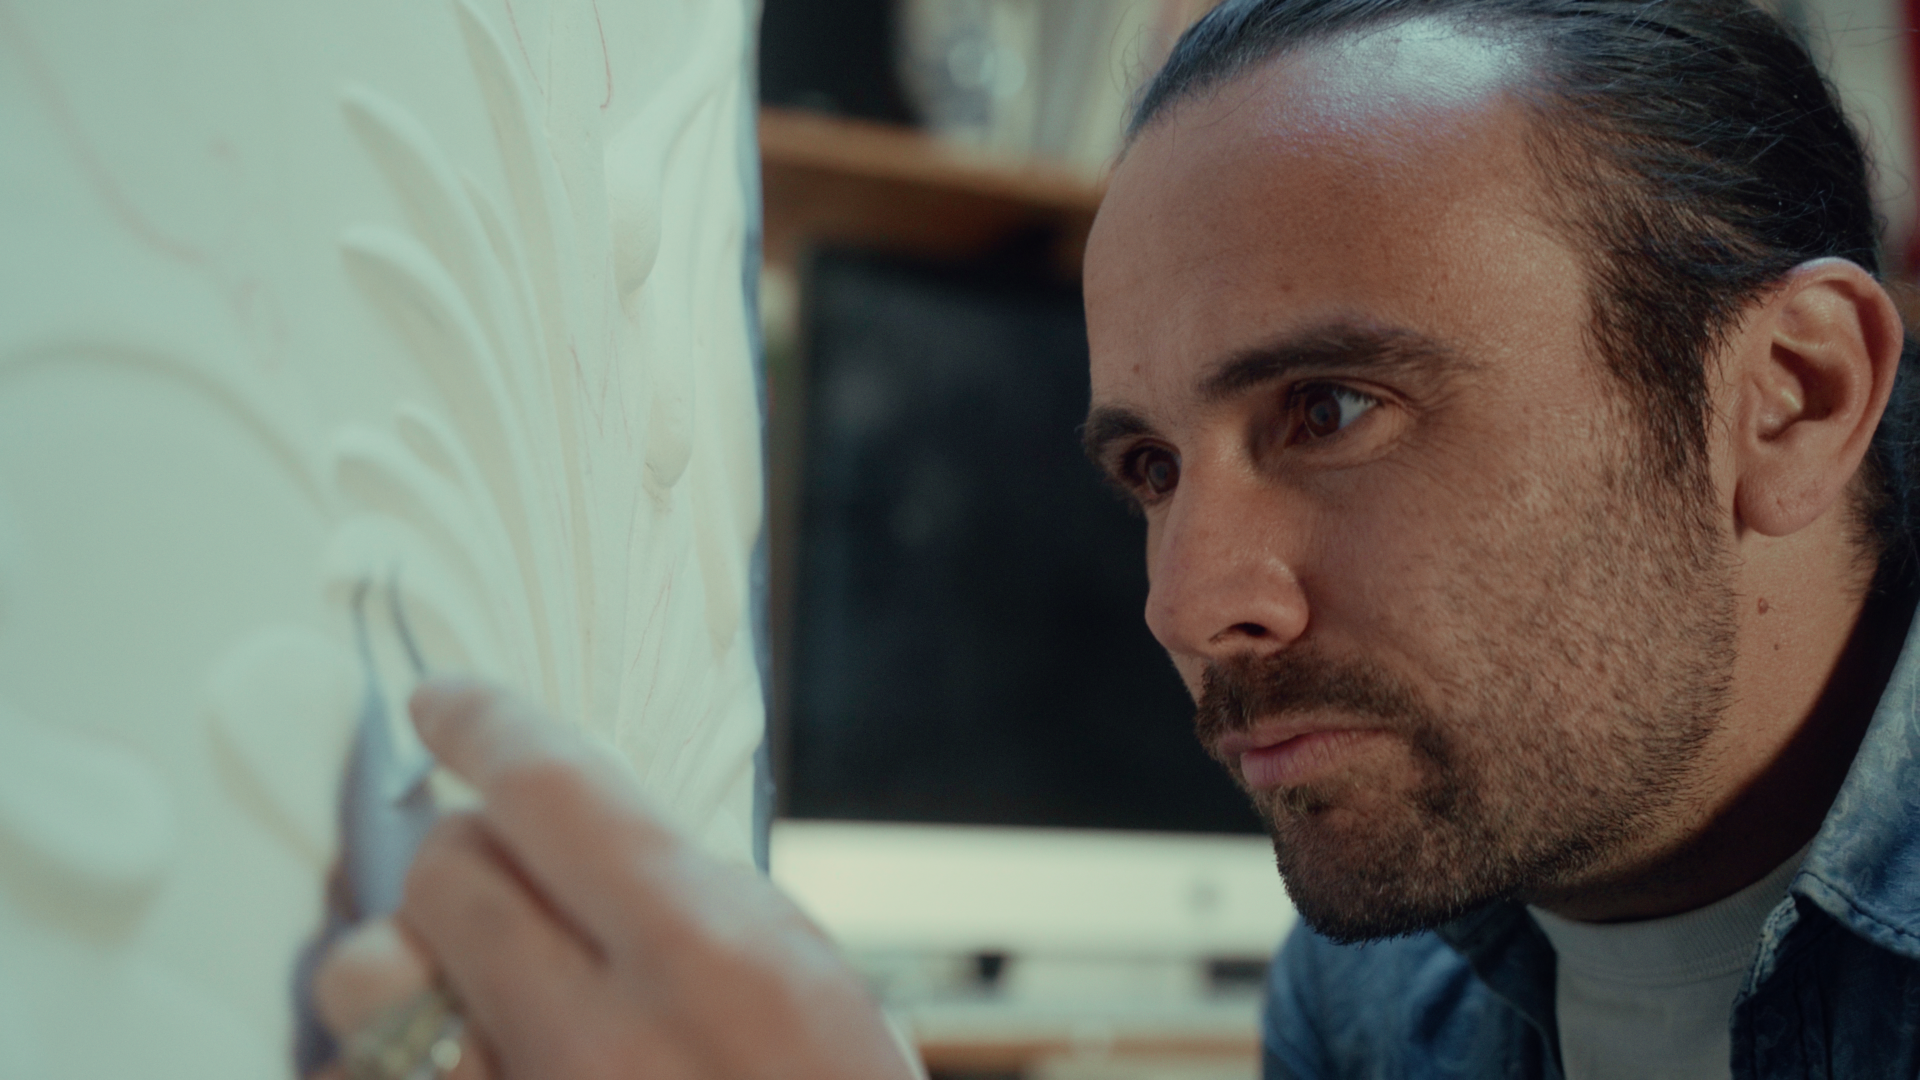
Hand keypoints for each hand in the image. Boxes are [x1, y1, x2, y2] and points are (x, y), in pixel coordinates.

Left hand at [312, 678, 918, 1079]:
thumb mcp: (813, 990)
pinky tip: (466, 1066)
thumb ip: (685, 905)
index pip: (553, 786)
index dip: (484, 723)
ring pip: (365, 979)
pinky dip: (400, 1066)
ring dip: (410, 965)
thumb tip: (562, 840)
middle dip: (469, 854)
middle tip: (509, 880)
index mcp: (709, 960)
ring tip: (473, 996)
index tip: (448, 704)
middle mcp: (598, 1038)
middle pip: (445, 868)